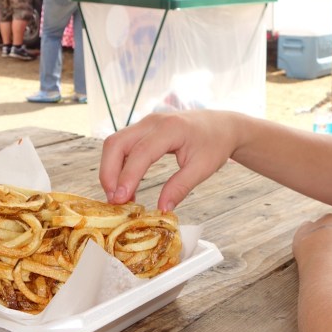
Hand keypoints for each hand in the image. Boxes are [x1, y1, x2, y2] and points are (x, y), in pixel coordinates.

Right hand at [99, 110, 238, 211]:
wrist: (222, 125)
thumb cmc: (215, 144)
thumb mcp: (203, 168)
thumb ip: (181, 187)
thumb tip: (162, 209)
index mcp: (170, 128)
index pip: (140, 152)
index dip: (128, 177)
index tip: (121, 200)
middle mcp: (152, 122)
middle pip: (117, 143)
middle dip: (109, 173)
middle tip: (114, 201)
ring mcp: (145, 123)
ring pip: (115, 144)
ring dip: (111, 170)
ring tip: (119, 198)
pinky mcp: (143, 129)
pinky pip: (122, 145)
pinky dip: (118, 165)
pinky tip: (126, 186)